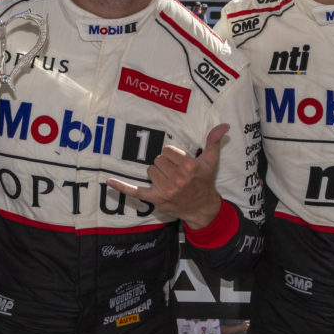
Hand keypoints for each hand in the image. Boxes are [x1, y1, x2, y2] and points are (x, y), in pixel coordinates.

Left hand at [107, 124, 228, 229]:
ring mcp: (166, 191)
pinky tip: (109, 182)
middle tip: (175, 173)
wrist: (203, 208)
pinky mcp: (156, 199)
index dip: (172, 155)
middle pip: (158, 160)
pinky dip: (122, 187)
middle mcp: (178, 179)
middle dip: (165, 164)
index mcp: (189, 167)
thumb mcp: (211, 160)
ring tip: (169, 180)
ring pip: (150, 171)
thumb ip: (214, 141)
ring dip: (157, 173)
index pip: (167, 151)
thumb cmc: (205, 182)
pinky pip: (135, 191)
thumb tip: (224, 125)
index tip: (179, 162)